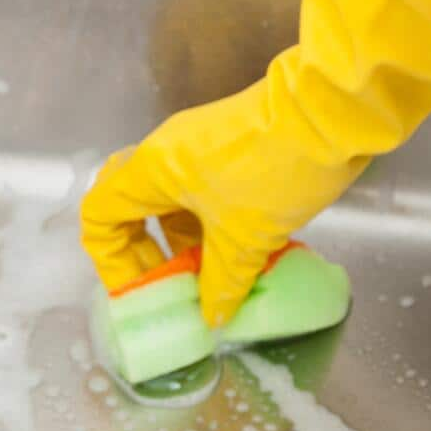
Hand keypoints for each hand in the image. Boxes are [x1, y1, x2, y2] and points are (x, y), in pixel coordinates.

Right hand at [80, 79, 364, 327]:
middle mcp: (164, 153)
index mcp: (150, 171)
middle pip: (129, 207)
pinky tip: (238, 253)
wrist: (331, 112)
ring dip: (182, 242)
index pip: (99, 215)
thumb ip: (221, 284)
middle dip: (145, 251)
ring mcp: (195, 146)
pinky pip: (199, 193)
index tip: (140, 288)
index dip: (111, 259)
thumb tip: (212, 318)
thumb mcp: (245, 240)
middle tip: (169, 282)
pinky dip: (208, 225)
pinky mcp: (226, 145)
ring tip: (209, 277)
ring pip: (170, 202)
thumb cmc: (273, 172)